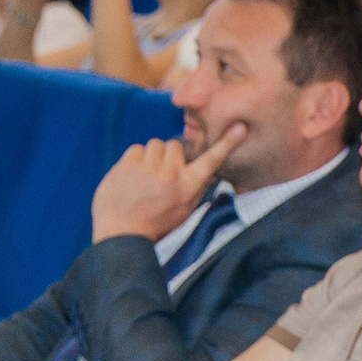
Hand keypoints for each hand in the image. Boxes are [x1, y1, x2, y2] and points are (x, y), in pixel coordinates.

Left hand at [89, 128, 243, 241]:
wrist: (122, 232)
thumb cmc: (156, 224)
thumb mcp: (185, 211)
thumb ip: (197, 189)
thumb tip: (209, 173)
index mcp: (188, 186)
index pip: (212, 161)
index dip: (227, 143)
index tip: (239, 128)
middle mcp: (171, 174)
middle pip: (175, 145)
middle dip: (170, 154)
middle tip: (162, 171)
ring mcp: (148, 168)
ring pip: (155, 144)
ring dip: (152, 156)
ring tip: (146, 175)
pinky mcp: (127, 165)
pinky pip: (136, 148)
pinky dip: (136, 158)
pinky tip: (133, 175)